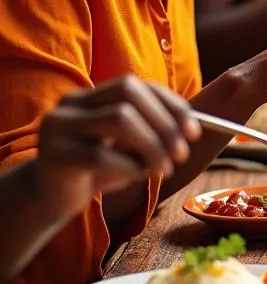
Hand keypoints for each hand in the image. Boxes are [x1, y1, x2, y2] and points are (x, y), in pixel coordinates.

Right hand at [35, 77, 200, 217]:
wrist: (54, 198)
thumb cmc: (100, 168)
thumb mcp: (130, 146)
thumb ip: (154, 131)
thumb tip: (194, 128)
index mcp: (92, 95)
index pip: (138, 85)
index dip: (171, 105)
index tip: (194, 132)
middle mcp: (72, 103)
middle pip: (129, 93)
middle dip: (164, 122)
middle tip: (182, 153)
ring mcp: (59, 126)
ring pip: (119, 118)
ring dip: (152, 145)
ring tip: (164, 168)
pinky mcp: (53, 156)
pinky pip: (100, 154)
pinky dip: (128, 166)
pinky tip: (136, 177)